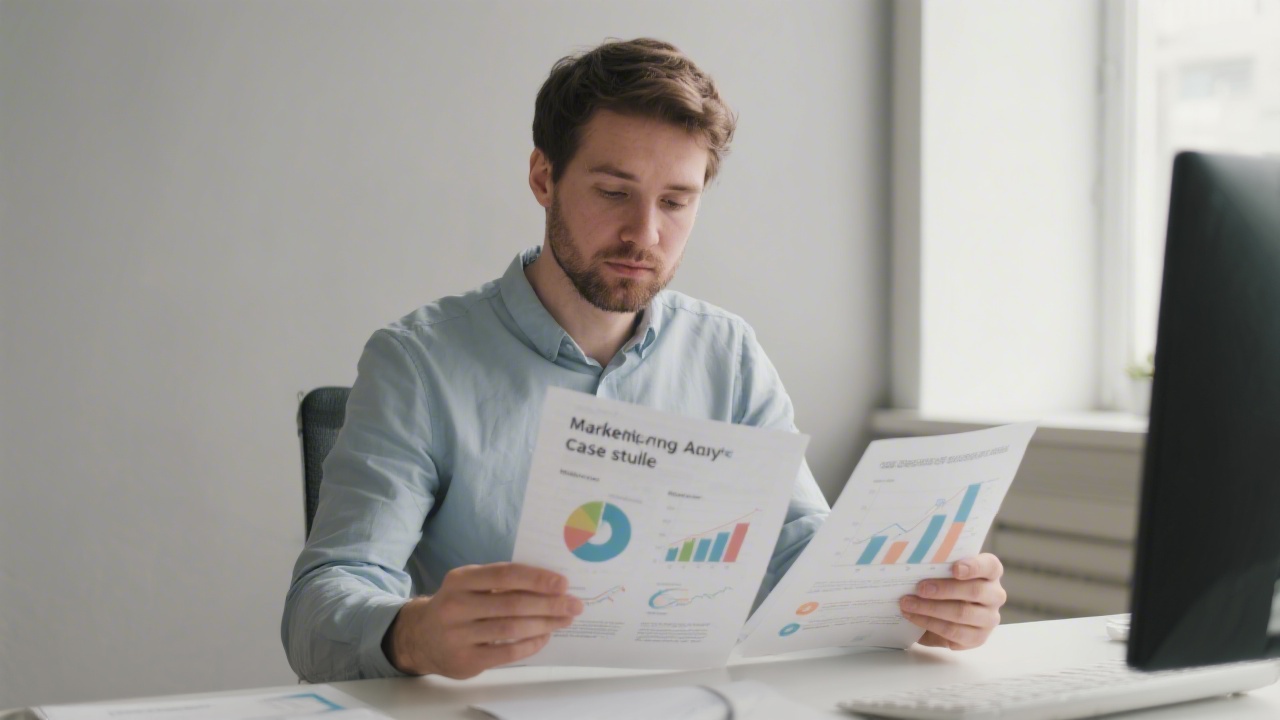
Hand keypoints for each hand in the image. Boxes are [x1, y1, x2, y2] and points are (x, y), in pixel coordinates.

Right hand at [382, 562, 583, 678]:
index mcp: (461, 579)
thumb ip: (501, 581)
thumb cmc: (458, 605)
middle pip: (513, 603)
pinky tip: (544, 637)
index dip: (537, 578)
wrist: (420, 637)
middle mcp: (456, 605)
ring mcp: (458, 635)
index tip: (563, 583)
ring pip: (512, 628)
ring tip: (564, 620)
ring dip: (544, 624)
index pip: (505, 575)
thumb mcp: (469, 585)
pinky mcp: (465, 660)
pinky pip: (506, 652)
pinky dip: (530, 644)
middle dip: (549, 604)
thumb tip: (550, 583)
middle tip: (573, 605)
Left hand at [900, 553, 1006, 649]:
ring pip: (963, 614)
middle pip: (974, 591)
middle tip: (920, 588)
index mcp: (990, 572)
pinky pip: (954, 633)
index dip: (973, 566)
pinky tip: (914, 618)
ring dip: (931, 609)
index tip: (955, 568)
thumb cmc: (945, 583)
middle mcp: (995, 595)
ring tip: (908, 604)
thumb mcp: (945, 571)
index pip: (990, 566)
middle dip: (944, 590)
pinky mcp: (979, 638)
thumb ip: (939, 567)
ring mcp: (990, 618)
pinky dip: (930, 624)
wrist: (946, 611)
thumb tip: (913, 567)